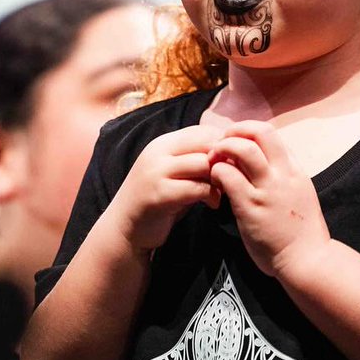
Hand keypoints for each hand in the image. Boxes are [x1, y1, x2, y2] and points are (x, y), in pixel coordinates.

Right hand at [106, 125, 222, 252]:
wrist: (125, 228)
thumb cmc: (157, 200)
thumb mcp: (174, 173)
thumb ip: (195, 161)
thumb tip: (228, 152)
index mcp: (163, 143)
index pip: (202, 131)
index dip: (223, 144)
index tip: (233, 162)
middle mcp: (158, 152)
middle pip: (205, 143)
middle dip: (224, 160)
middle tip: (234, 177)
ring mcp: (156, 172)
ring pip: (202, 163)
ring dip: (219, 178)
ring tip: (222, 191)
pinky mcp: (159, 195)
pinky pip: (196, 188)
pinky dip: (211, 195)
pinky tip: (212, 204)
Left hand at [207, 120, 329, 278]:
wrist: (308, 259)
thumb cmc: (301, 231)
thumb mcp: (299, 192)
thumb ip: (283, 176)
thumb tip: (263, 162)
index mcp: (294, 169)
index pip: (270, 133)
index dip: (247, 131)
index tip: (235, 141)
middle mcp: (282, 174)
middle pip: (259, 131)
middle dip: (235, 131)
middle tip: (220, 144)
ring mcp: (267, 189)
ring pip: (243, 149)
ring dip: (223, 148)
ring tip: (213, 160)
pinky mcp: (251, 207)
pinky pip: (229, 177)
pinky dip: (217, 172)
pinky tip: (214, 182)